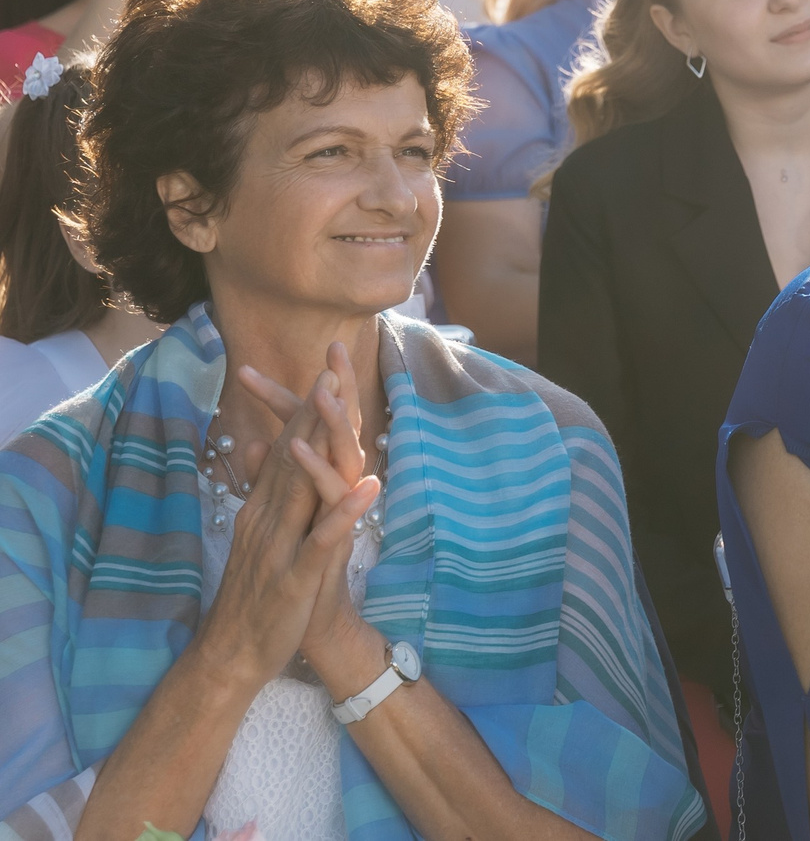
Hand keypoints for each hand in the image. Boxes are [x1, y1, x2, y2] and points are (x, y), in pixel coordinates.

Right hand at [193, 363, 380, 691]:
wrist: (234, 654)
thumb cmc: (255, 592)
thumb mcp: (262, 534)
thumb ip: (262, 488)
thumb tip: (261, 443)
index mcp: (264, 509)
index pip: (287, 450)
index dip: (308, 409)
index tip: (328, 369)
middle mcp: (268, 519)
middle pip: (294, 456)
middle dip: (314, 410)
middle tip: (333, 364)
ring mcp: (280, 546)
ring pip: (302, 487)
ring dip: (322, 445)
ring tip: (342, 406)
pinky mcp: (295, 576)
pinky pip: (321, 539)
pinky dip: (344, 512)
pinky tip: (368, 488)